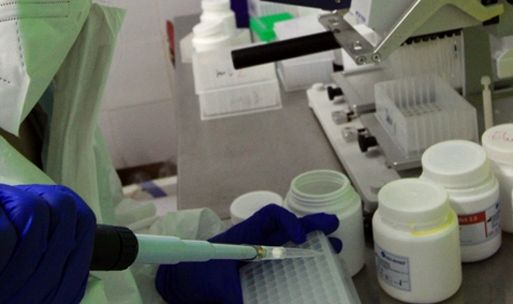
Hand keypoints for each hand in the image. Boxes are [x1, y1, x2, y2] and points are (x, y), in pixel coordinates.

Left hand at [154, 204, 338, 303]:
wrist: (178, 284)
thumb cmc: (192, 275)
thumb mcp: (214, 285)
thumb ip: (233, 297)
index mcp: (242, 235)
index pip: (269, 216)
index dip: (287, 221)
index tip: (300, 237)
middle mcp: (252, 241)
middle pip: (285, 227)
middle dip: (309, 225)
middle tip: (333, 225)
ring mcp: (255, 255)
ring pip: (286, 243)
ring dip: (309, 242)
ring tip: (334, 245)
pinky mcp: (255, 270)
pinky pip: (280, 262)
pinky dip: (297, 261)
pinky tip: (313, 265)